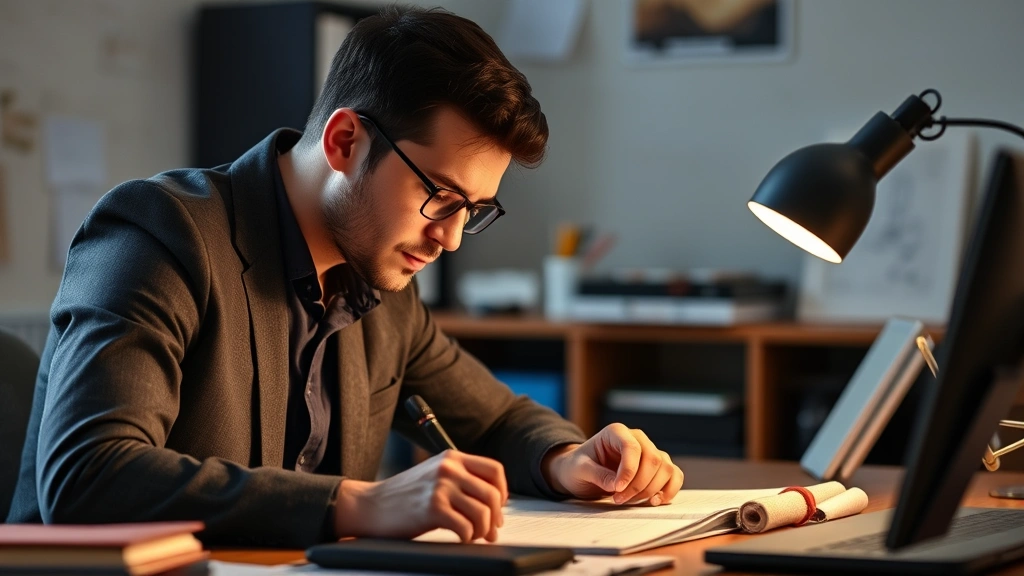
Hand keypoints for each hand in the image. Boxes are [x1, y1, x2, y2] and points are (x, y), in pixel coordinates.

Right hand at [334, 450, 507, 542]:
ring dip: (482, 530)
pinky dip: (468, 538)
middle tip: (490, 530)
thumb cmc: (403, 495)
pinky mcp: (433, 508)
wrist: (371, 505)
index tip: (498, 507)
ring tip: (473, 535)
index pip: (494, 470)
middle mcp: (449, 468)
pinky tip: (460, 538)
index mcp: (452, 457)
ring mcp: (440, 487)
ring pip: (483, 513)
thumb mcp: (434, 475)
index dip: (502, 492)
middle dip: (495, 518)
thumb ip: (461, 479)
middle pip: (492, 494)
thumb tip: (493, 504)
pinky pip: (466, 528)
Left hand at [542, 423, 683, 505]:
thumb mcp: (579, 470)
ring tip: (631, 501)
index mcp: (616, 432)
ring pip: (665, 468)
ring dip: (651, 490)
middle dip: (638, 484)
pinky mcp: (657, 468)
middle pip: (652, 459)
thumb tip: (618, 485)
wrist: (581, 473)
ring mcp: (649, 452)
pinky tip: (655, 501)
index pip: (632, 447)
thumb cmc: (578, 468)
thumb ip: (597, 474)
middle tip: (619, 500)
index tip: (617, 490)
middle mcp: (637, 438)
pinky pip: (674, 476)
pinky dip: (669, 490)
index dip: (628, 470)